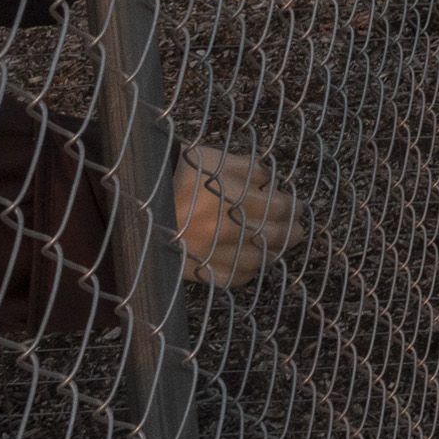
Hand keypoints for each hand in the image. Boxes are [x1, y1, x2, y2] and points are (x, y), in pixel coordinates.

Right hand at [174, 144, 301, 287]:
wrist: (139, 201)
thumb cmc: (180, 175)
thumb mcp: (214, 158)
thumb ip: (248, 168)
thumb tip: (270, 181)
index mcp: (233, 199)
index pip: (280, 208)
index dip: (294, 208)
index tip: (298, 207)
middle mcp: (226, 230)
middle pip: (274, 237)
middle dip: (292, 233)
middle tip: (299, 231)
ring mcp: (213, 253)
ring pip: (258, 261)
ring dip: (273, 253)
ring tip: (278, 247)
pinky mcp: (200, 271)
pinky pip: (234, 279)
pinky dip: (247, 272)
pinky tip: (251, 263)